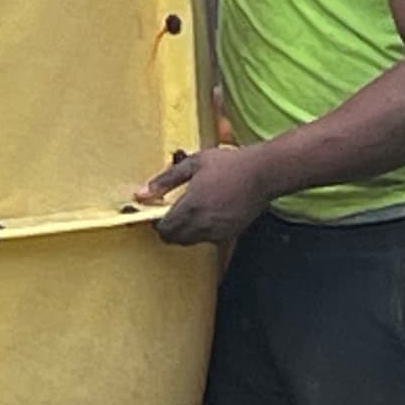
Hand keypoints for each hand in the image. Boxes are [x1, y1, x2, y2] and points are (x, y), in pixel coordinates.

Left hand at [135, 144, 274, 248]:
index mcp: (191, 206)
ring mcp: (218, 231)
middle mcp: (203, 224)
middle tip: (169, 213)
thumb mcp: (193, 164)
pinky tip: (207, 213)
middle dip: (167, 229)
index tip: (156, 213)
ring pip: (190, 241)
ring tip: (190, 211)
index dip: (156, 223)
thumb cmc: (228, 164)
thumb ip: (164, 180)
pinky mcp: (230, 234)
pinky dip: (201, 232)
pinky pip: (208, 240)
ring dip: (184, 232)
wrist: (263, 173)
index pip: (164, 229)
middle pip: (174, 239)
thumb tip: (140, 194)